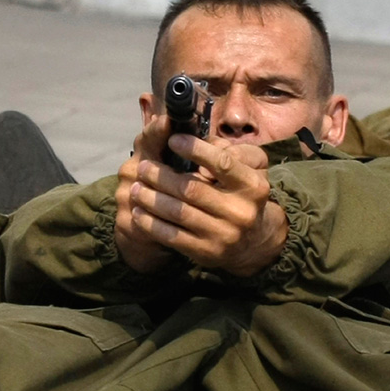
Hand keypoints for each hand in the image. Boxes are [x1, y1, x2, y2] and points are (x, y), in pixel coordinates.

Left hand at [115, 115, 287, 276]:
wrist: (252, 242)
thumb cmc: (241, 196)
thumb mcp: (247, 170)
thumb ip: (226, 151)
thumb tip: (196, 138)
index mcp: (253, 187)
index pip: (222, 163)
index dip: (195, 149)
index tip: (172, 140)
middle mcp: (241, 212)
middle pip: (191, 189)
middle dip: (162, 176)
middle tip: (144, 166)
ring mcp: (224, 235)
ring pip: (178, 212)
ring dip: (151, 198)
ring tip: (136, 188)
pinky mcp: (208, 252)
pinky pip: (172, 236)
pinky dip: (151, 223)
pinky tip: (139, 212)